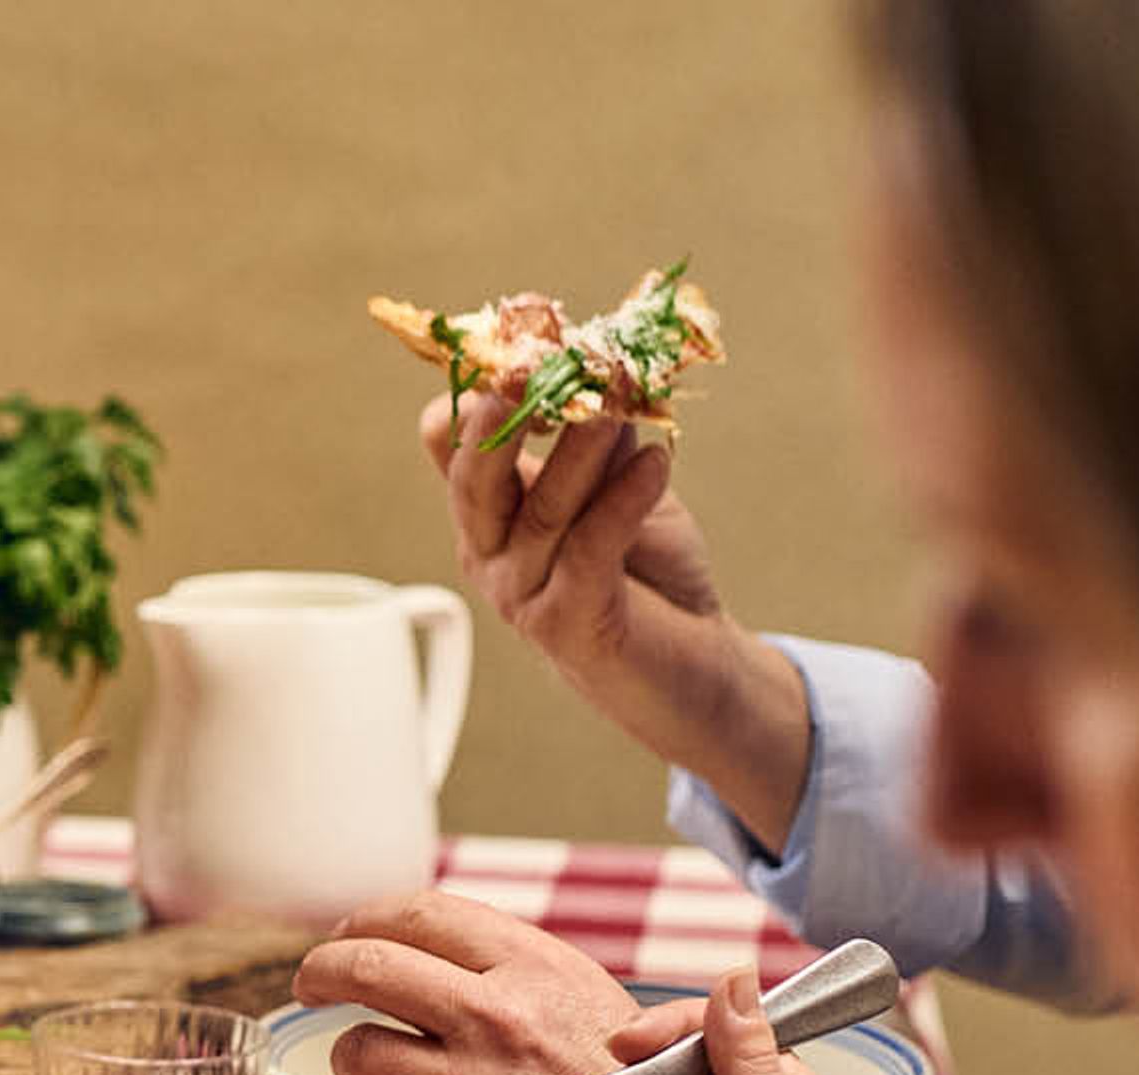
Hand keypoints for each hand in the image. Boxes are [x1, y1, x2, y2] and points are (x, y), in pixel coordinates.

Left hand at [294, 892, 708, 1074]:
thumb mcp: (597, 1011)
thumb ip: (519, 977)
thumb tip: (435, 954)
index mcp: (535, 970)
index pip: (420, 913)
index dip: (365, 918)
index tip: (348, 932)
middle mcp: (495, 1020)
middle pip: (364, 966)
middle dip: (321, 970)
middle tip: (312, 982)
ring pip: (357, 1050)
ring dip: (354, 1060)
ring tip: (374, 1071)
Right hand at [423, 394, 812, 842]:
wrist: (692, 666)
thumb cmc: (646, 574)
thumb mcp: (618, 490)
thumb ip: (599, 442)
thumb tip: (602, 375)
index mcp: (488, 513)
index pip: (446, 445)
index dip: (473, 394)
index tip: (518, 345)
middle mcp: (489, 553)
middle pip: (473, 478)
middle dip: (497, 418)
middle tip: (529, 365)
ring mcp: (521, 593)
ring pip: (543, 509)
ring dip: (584, 447)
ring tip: (621, 396)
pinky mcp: (568, 623)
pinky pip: (591, 549)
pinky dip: (625, 499)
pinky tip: (657, 461)